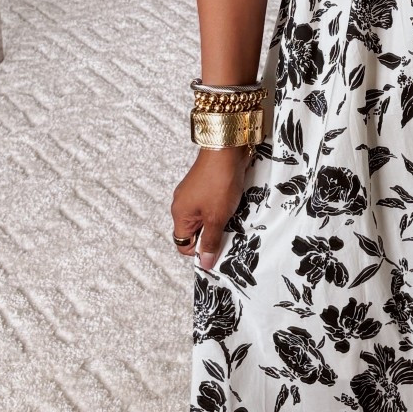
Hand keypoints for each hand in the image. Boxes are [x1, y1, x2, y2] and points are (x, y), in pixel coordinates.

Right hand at [171, 147, 250, 271]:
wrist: (226, 148)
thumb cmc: (218, 181)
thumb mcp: (217, 217)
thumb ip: (211, 241)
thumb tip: (205, 263)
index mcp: (180, 214)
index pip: (184, 244)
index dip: (200, 249)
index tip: (217, 246)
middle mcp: (182, 204)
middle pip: (194, 231)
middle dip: (212, 233)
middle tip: (227, 229)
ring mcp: (192, 193)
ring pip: (204, 217)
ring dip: (218, 219)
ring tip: (231, 213)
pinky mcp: (204, 184)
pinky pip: (210, 204)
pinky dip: (221, 207)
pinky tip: (232, 202)